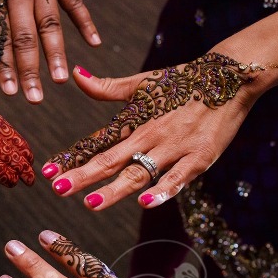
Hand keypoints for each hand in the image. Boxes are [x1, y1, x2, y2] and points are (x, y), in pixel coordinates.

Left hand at [0, 0, 99, 103]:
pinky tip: (94, 43)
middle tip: (36, 99)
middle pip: (24, 38)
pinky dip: (85, 22)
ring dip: (56, 53)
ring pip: (50, 24)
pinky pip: (75, 1)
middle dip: (30, 70)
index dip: (4, 66)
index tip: (10, 91)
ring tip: (61, 80)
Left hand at [41, 53, 266, 209]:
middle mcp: (149, 135)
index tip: (48, 171)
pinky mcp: (199, 157)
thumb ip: (107, 87)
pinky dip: (163, 190)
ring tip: (91, 203)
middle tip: (58, 189)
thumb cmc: (182, 83)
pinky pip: (179, 177)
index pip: (97, 143)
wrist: (229, 78)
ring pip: (139, 172)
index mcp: (134, 120)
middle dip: (84, 176)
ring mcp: (174, 148)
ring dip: (114, 189)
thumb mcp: (141, 83)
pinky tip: (145, 202)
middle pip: (111, 159)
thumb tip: (76, 74)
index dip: (72, 158)